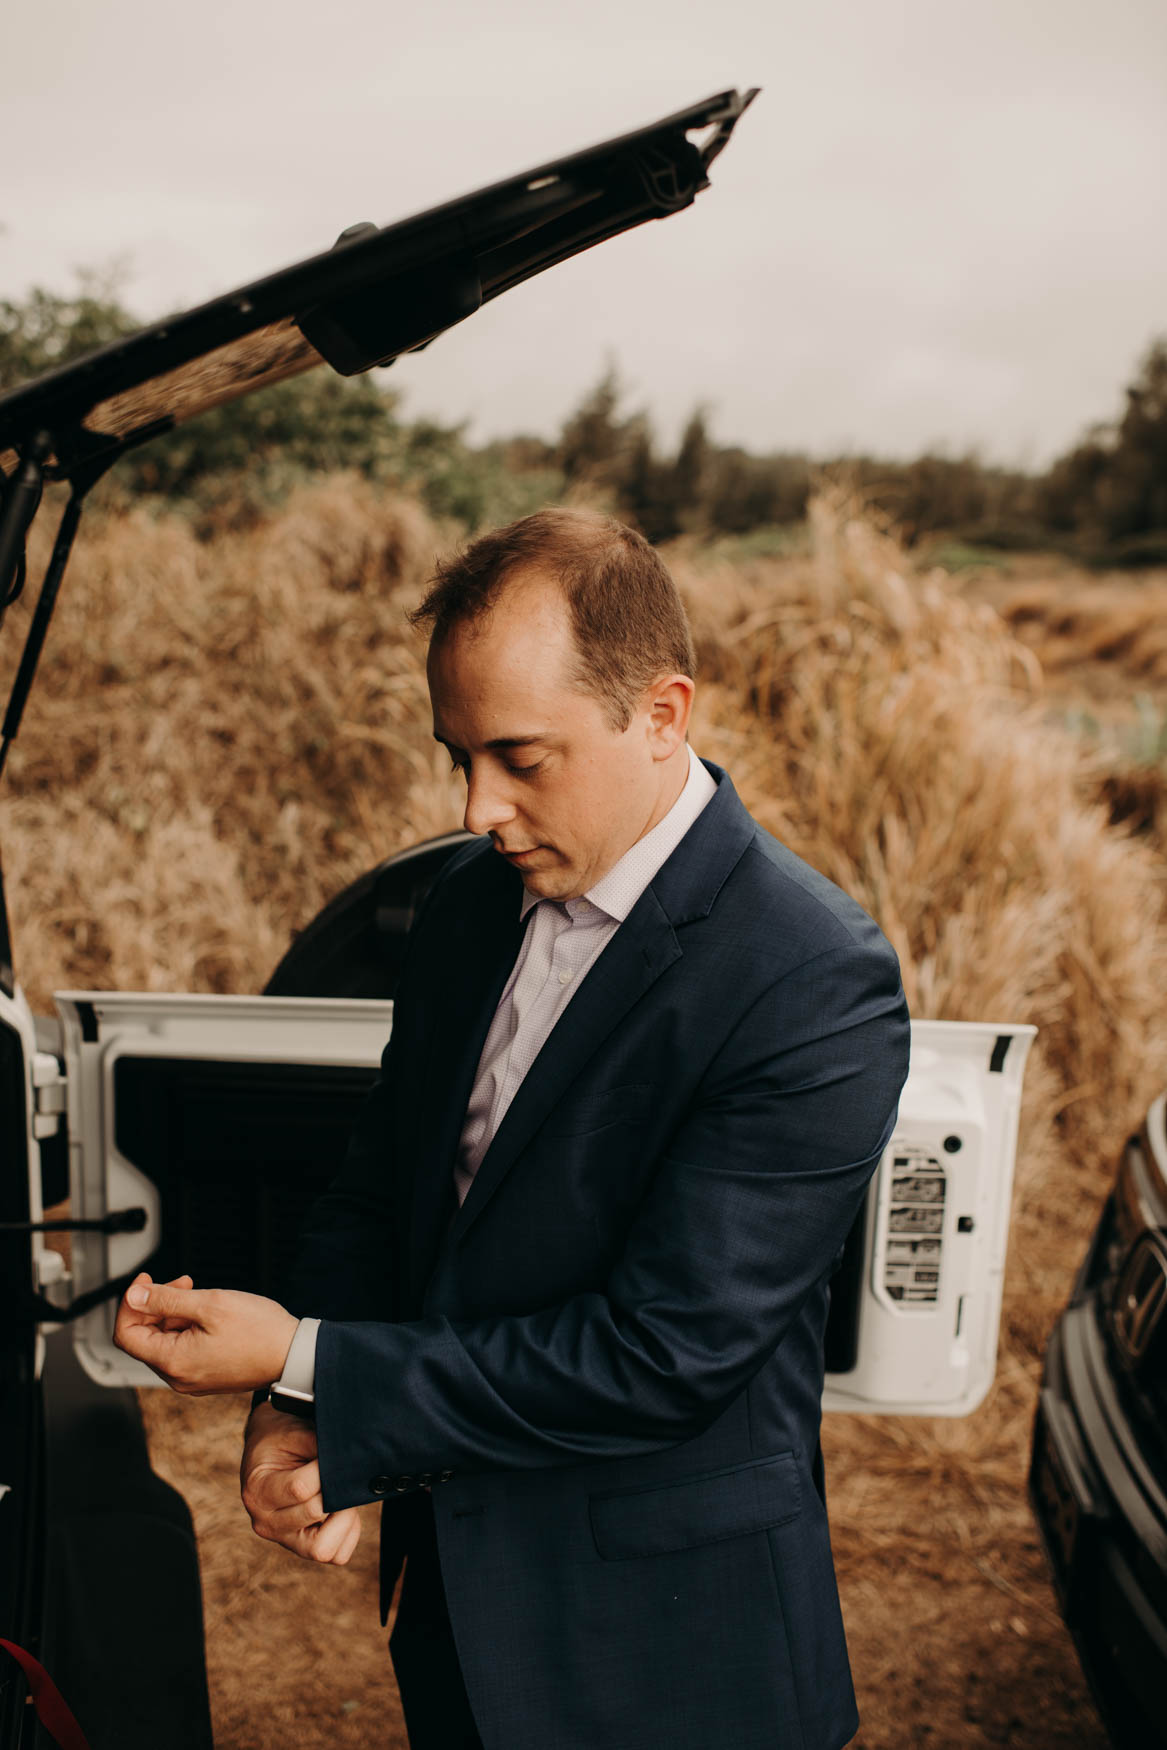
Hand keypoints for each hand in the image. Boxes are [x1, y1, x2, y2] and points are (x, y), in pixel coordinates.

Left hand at [113, 1272, 298, 1393]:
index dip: (130, 1303)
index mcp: (173, 1362)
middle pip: (146, 1338)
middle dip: (156, 1305)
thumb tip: (133, 1296)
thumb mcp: (210, 1304)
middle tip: (183, 1283)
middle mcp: (178, 1377)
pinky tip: (207, 1312)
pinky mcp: (206, 1376)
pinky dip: (187, 1328)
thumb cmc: (259, 1331)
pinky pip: (182, 1350)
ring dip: (174, 1314)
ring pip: (165, 1342)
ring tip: (200, 1294)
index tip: (146, 1281)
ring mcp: (192, 1379)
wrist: (294, 1356)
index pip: (126, 1335)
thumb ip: (166, 1300)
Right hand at [241, 1402, 361, 1565]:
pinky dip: (348, 1532)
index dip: (324, 1469)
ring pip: (324, 1549)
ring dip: (343, 1518)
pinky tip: (341, 1508)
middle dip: (335, 1490)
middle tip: (341, 1473)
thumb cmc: (280, 1441)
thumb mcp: (291, 1432)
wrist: (267, 1455)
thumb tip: (347, 1456)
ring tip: (341, 1493)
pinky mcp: (305, 1549)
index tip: (332, 1452)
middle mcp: (266, 1523)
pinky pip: (337, 1554)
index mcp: (257, 1493)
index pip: (300, 1488)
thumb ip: (316, 1443)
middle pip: (314, 1514)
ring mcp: (285, 1540)